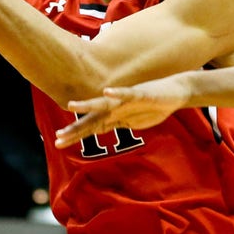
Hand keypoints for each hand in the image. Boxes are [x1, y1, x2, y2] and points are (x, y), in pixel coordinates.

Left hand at [54, 80, 191, 146]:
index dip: (75, 134)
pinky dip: (117, 93)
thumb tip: (102, 130)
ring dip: (88, 105)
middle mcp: (116, 107)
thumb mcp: (132, 120)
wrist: (175, 90)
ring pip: (104, 104)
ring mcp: (126, 100)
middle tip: (58, 136)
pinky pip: (127, 93)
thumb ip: (116, 123)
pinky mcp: (140, 93)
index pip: (91, 127)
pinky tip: (107, 92)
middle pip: (93, 119)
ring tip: (71, 106)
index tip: (58, 143)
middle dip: (76, 129)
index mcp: (114, 116)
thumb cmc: (153, 105)